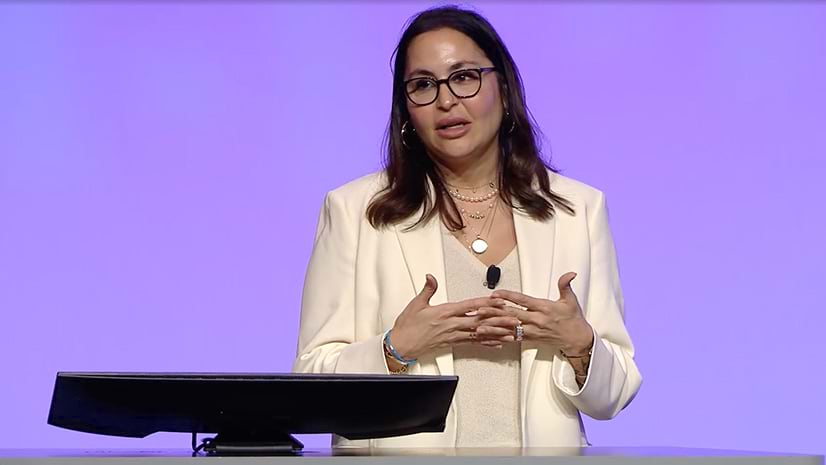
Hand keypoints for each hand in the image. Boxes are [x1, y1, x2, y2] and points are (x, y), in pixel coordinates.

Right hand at [390, 274, 510, 358]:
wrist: (402, 345)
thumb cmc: (408, 326)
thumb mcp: (416, 304)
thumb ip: (428, 289)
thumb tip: (431, 277)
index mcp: (445, 312)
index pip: (470, 306)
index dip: (486, 303)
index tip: (499, 301)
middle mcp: (452, 325)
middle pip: (480, 321)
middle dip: (498, 319)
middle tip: (513, 318)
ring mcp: (453, 335)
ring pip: (479, 333)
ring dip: (496, 333)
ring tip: (510, 333)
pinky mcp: (452, 344)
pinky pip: (473, 344)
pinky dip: (485, 343)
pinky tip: (496, 344)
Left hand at [488, 272, 593, 354]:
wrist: (576, 339)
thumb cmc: (572, 319)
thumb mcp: (570, 300)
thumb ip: (565, 285)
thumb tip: (570, 274)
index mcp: (544, 308)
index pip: (523, 300)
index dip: (508, 296)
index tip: (496, 293)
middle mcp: (536, 320)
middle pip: (512, 315)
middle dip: (495, 312)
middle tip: (481, 309)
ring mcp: (532, 331)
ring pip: (509, 328)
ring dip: (494, 326)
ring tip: (480, 325)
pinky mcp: (530, 339)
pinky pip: (513, 339)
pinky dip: (500, 338)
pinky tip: (490, 337)